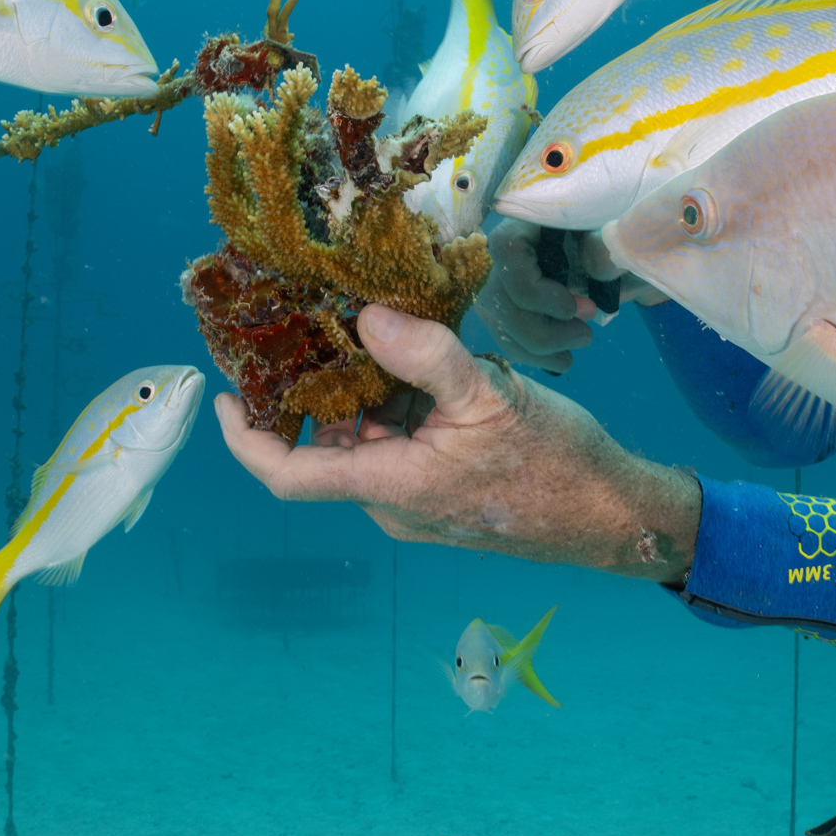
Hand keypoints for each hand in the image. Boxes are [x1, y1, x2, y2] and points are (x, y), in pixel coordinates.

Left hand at [217, 303, 699, 580]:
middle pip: (324, 448)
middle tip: (309, 326)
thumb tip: (363, 317)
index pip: (287, 475)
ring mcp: (417, 501)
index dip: (243, 439)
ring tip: (368, 330)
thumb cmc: (556, 464)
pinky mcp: (442, 492)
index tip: (221, 395)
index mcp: (390, 486)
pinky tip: (418, 361)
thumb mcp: (492, 396)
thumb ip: (425, 356)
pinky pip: (398, 445)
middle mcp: (392, 502)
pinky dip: (393, 404)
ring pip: (363, 442)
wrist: (614, 517)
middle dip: (311, 392)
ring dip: (359, 393)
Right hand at [474, 221, 668, 373]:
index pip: (506, 250)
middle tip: (586, 333)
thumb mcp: (619, 232)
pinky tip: (564, 358)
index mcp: (532, 218)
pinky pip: (509, 338)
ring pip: (500, 323)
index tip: (571, 309)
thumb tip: (599, 264)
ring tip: (581, 342)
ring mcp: (504, 280)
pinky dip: (536, 356)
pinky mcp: (512, 306)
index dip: (533, 289)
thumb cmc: (621, 236)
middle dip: (542, 329)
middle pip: (498, 297)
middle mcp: (508, 249)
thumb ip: (607, 245)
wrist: (626, 254)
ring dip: (540, 347)